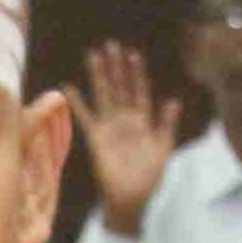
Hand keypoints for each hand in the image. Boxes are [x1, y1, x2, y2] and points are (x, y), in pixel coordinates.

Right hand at [77, 43, 182, 233]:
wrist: (132, 198)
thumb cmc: (150, 177)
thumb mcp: (163, 148)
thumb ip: (166, 124)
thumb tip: (173, 100)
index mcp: (143, 120)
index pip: (140, 91)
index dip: (137, 74)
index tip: (133, 54)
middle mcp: (125, 119)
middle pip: (120, 87)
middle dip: (116, 67)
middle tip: (110, 44)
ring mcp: (110, 127)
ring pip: (104, 95)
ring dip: (99, 76)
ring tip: (93, 55)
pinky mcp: (96, 138)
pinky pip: (86, 117)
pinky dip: (77, 104)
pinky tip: (69, 88)